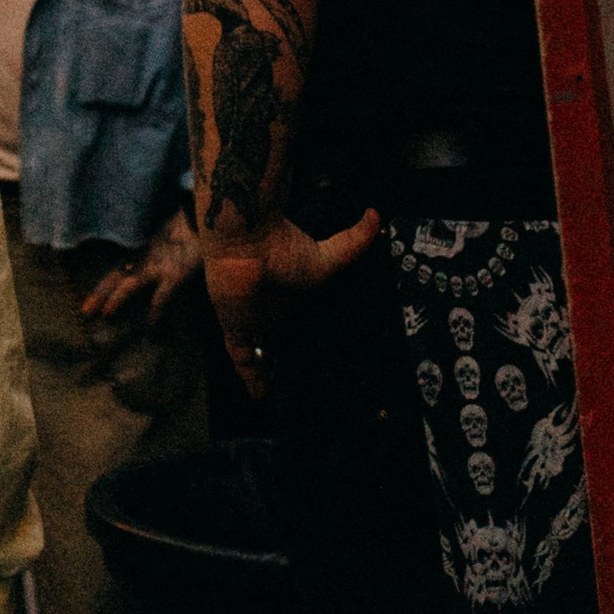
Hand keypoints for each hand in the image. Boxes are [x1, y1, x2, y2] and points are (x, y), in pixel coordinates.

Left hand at [78, 209, 202, 326]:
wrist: (204, 213)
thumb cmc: (190, 225)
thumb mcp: (168, 238)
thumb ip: (158, 252)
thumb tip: (148, 270)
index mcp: (143, 250)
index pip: (117, 269)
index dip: (103, 287)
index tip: (89, 304)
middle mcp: (145, 256)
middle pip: (116, 275)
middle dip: (100, 294)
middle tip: (84, 313)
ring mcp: (159, 263)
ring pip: (131, 283)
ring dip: (117, 299)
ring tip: (106, 315)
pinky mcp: (176, 272)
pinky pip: (162, 295)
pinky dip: (156, 312)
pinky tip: (152, 328)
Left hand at [202, 209, 382, 399]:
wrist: (246, 240)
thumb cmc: (284, 244)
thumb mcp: (328, 254)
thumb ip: (353, 241)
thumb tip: (376, 214)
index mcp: (287, 294)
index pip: (292, 324)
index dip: (299, 340)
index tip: (313, 363)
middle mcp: (268, 308)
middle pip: (275, 341)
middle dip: (283, 361)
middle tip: (301, 388)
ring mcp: (250, 319)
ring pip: (258, 353)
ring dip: (267, 373)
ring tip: (282, 399)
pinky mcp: (236, 328)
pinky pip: (242, 358)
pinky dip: (250, 379)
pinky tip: (260, 399)